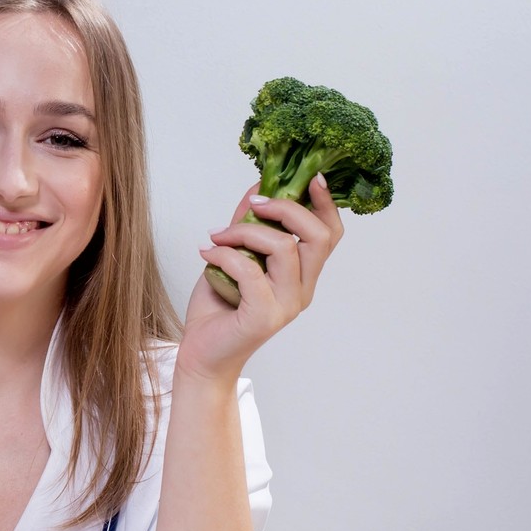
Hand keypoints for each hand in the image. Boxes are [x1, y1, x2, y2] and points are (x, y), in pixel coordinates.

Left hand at [177, 173, 343, 384]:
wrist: (201, 353)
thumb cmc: (218, 308)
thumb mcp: (234, 255)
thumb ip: (249, 225)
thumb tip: (259, 186)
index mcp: (302, 275)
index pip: (330, 234)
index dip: (325, 203)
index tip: (309, 177)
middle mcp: (302, 290)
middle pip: (318, 236)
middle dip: (286, 208)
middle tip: (254, 204)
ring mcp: (286, 305)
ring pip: (283, 248)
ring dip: (245, 231)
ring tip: (217, 236)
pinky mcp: (264, 317)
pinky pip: (250, 270)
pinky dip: (224, 254)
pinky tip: (206, 254)